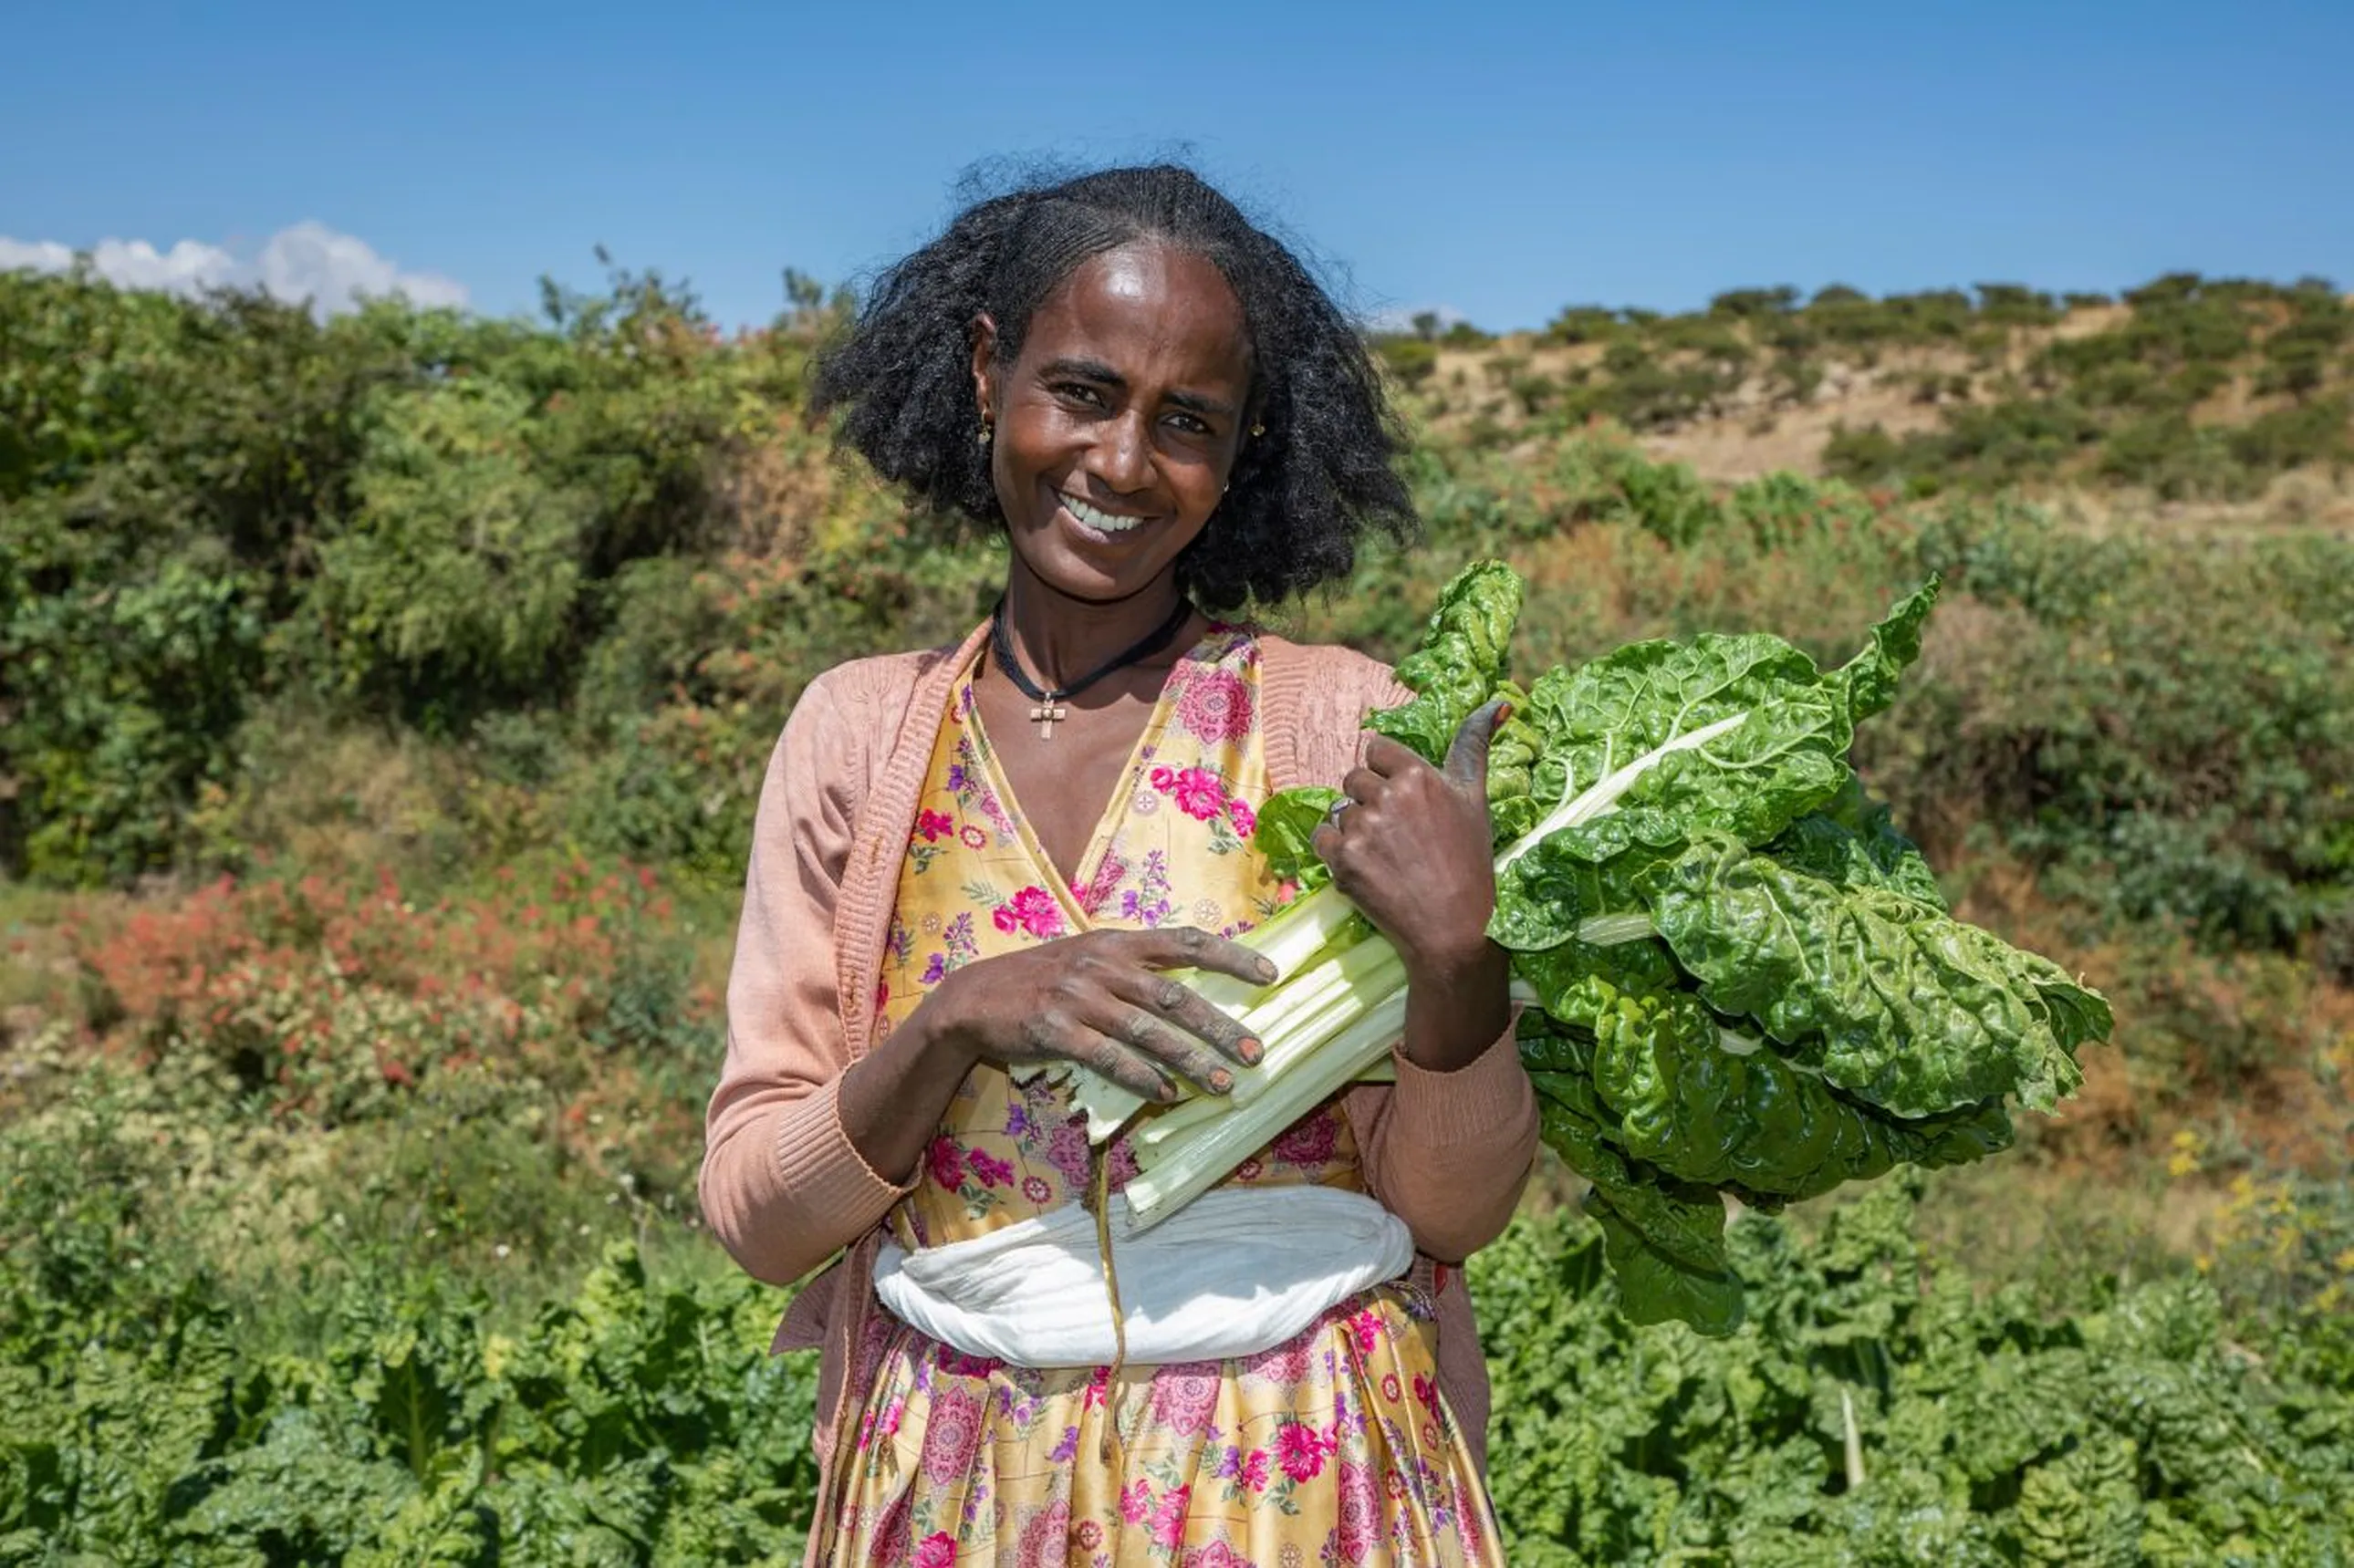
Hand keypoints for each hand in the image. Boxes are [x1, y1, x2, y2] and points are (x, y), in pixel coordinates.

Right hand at [914, 926, 1274, 1102]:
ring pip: (1148, 1031)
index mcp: (1116, 942)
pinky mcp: (1056, 1030)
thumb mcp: (1087, 955)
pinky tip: (1166, 1095)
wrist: (973, 997)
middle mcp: (1102, 965)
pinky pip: (1109, 1057)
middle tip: (1255, 1051)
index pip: (1185, 942)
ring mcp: (1079, 997)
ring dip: (1190, 1060)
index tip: (1270, 974)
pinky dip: (1141, 1077)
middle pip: (1176, 995)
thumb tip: (1188, 990)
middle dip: (1220, 1025)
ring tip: (1223, 1083)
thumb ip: (1132, 966)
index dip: (1231, 956)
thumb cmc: (1040, 978)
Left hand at [1312, 700, 1509, 983]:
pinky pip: (1321, 836)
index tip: (1401, 799)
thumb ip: (1475, 746)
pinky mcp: (1342, 860)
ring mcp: (1363, 829)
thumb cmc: (1470, 862)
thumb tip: (1498, 702)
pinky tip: (1363, 864)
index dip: (1385, 772)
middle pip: (1354, 779)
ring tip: (1386, 854)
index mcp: (1418, 775)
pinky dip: (1334, 849)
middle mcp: (1387, 796)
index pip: (1376, 749)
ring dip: (1354, 827)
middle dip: (1369, 801)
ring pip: (1339, 810)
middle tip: (1396, 834)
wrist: (1455, 928)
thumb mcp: (1476, 799)